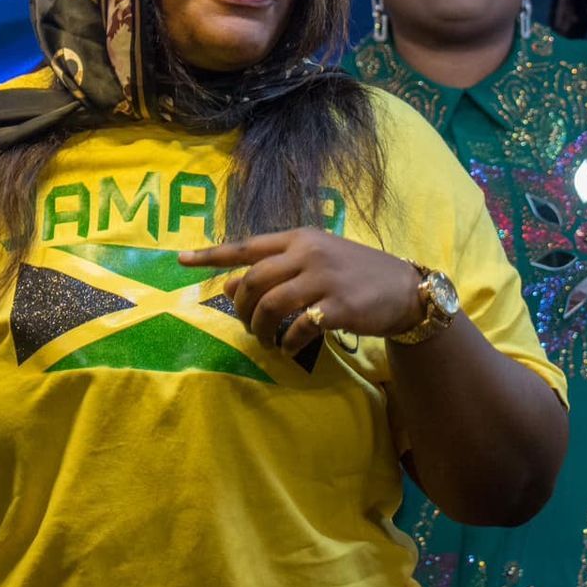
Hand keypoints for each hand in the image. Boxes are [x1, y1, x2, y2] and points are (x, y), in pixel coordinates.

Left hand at [178, 228, 423, 356]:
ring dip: (259, 328)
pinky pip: (297, 328)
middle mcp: (308, 253)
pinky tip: (288, 348)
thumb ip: (276, 269)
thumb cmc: (355, 274)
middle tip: (245, 325)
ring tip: (264, 340)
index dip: (211, 254)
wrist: (405, 290)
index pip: (247, 245)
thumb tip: (230, 284)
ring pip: (270, 304)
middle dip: (240, 307)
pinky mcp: (337, 307)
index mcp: (300, 238)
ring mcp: (323, 278)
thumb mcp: (315, 261)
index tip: (181, 260)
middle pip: (253, 279)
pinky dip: (286, 342)